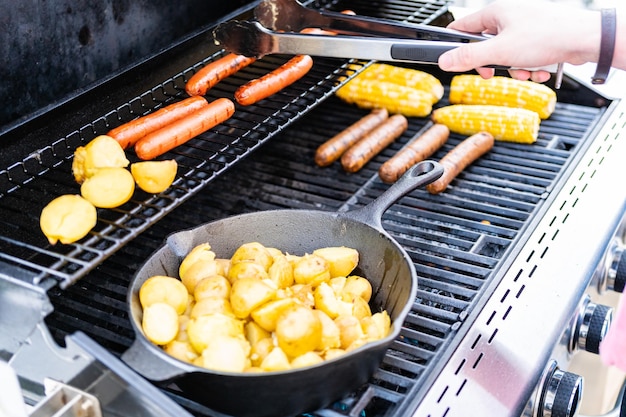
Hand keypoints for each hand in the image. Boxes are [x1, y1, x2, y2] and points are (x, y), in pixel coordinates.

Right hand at [438, 0, 600, 80]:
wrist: (585, 40)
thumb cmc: (547, 36)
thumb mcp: (500, 51)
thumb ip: (469, 57)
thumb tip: (444, 61)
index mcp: (496, 12)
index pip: (463, 27)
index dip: (456, 45)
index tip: (454, 60)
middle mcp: (510, 16)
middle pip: (486, 45)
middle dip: (492, 63)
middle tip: (493, 72)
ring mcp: (525, 26)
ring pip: (507, 53)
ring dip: (513, 69)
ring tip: (524, 71)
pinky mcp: (539, 37)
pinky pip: (524, 56)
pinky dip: (529, 66)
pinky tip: (538, 69)